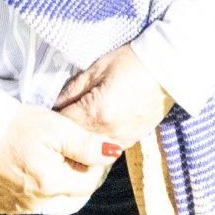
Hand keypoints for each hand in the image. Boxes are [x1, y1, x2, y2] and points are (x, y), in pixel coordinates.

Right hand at [0, 105, 116, 214]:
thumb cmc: (14, 123)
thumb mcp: (56, 126)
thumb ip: (87, 144)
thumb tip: (113, 153)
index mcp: (51, 184)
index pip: (89, 182)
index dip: (91, 163)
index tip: (83, 145)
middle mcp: (35, 202)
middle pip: (71, 194)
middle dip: (74, 174)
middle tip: (65, 148)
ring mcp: (17, 206)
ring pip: (51, 200)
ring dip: (56, 182)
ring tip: (45, 155)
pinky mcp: (2, 205)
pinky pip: (29, 201)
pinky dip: (35, 187)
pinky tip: (27, 166)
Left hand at [54, 43, 172, 148]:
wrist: (169, 67)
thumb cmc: (132, 62)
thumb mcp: (96, 69)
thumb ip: (72, 90)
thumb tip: (54, 105)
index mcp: (95, 112)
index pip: (61, 125)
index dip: (51, 118)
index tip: (45, 115)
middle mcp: (107, 132)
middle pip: (73, 144)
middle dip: (63, 135)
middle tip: (56, 124)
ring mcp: (121, 140)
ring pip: (90, 153)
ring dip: (80, 144)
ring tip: (74, 130)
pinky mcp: (132, 141)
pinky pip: (107, 150)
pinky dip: (97, 144)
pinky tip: (94, 132)